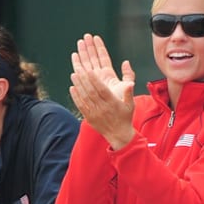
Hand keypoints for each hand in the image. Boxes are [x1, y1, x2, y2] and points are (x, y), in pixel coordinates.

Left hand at [70, 34, 136, 149]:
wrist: (119, 135)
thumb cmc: (125, 118)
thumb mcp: (131, 105)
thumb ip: (129, 93)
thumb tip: (130, 83)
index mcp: (113, 103)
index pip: (102, 90)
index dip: (95, 80)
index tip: (89, 70)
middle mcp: (103, 108)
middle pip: (91, 92)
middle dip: (84, 79)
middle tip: (78, 68)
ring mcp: (95, 113)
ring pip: (84, 97)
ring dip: (78, 86)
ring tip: (73, 75)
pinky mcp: (89, 117)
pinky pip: (81, 106)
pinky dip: (76, 97)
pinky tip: (72, 88)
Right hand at [71, 34, 134, 100]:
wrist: (116, 121)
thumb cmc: (123, 106)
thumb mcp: (128, 89)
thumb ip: (128, 75)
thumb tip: (126, 62)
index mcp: (109, 75)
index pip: (103, 58)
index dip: (99, 47)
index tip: (95, 37)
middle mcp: (100, 77)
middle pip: (93, 59)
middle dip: (89, 48)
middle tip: (85, 36)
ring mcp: (93, 84)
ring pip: (86, 67)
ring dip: (82, 56)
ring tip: (79, 44)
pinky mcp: (87, 91)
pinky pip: (82, 79)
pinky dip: (78, 72)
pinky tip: (75, 64)